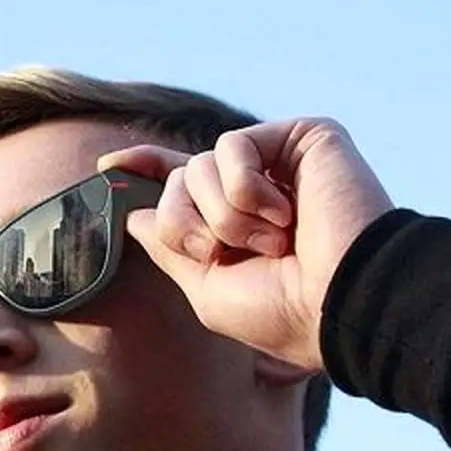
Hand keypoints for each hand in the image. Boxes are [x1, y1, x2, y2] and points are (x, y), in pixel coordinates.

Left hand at [98, 117, 393, 370]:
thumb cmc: (286, 312)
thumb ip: (171, 250)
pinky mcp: (302, 138)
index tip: (107, 168)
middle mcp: (258, 192)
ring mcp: (280, 164)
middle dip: (188, 223)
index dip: (145, 170)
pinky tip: (285, 214)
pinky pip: (231, 147)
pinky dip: (245, 189)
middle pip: (178, 180)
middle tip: (230, 253)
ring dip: (223, 215)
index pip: (183, 186)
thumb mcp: (210, 292)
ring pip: (199, 164)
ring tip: (274, 241)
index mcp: (238, 227)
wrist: (343, 299)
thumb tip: (134, 217)